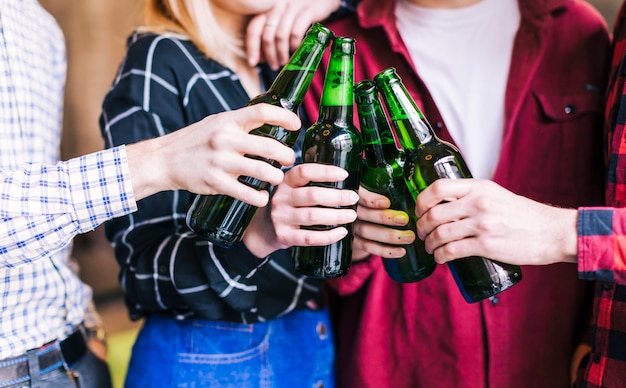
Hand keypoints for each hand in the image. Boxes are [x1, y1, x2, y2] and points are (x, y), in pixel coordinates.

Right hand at [126, 103, 299, 204]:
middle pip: (269, 147)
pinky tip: (262, 196)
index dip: (285, 117)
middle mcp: (225, 139)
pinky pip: (248, 193)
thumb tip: (272, 120)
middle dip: (287, 156)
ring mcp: (221, 162)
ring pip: (263, 172)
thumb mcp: (217, 122)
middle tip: (290, 160)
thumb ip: (241, 123)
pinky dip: (261, 197)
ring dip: (277, 177)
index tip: (296, 126)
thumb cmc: (196, 140)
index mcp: (228, 121)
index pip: (262, 111)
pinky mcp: (216, 183)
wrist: (165, 159)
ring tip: (277, 178)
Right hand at [243, 163, 358, 257]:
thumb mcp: (290, 189)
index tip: (344, 174)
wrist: (261, 230)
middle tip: (353, 198)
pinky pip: (310, 237)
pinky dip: (329, 236)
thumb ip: (308, 182)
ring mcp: (281, 218)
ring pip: (313, 216)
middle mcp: (280, 198)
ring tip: (352, 215)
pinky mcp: (284, 236)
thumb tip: (344, 178)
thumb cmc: (286, 205)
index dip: (325, 172)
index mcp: (285, 182)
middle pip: (312, 195)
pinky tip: (342, 232)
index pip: (305, 172)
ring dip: (336, 216)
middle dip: (337, 196)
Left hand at [245, 0, 341, 68]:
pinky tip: (296, 50)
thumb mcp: (282, 17)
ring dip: (282, 53)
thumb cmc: (300, 10)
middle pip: (267, 36)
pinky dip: (295, 45)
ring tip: (285, 61)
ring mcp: (292, 7)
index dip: (252, 47)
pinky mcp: (307, 10)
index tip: (253, 62)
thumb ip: (271, 32)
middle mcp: (277, 5)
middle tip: (274, 65)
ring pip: (281, 36)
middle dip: (269, 55)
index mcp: (267, 7)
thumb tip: (261, 56)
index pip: (254, 28)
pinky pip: (296, 32)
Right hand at [351, 186, 415, 261]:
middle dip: (384, 217)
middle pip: (363, 215)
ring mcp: (350, 227)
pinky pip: (369, 247)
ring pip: (367, 232)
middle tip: (404, 219)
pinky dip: (385, 250)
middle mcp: (349, 211)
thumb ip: (384, 187)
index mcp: (354, 194)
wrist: (354, 220)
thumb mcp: (373, 188)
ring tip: (409, 236)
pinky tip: (400, 251)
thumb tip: (411, 186)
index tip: (386, 202)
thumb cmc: (371, 200)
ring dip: (389, 236)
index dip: (371, 199)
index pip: (359, 196)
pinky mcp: (354, 242)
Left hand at [415, 179, 578, 265]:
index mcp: (478, 187)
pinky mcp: (486, 245)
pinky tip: (441, 258)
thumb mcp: (496, 195)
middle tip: (422, 234)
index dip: (422, 200)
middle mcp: (478, 203)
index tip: (419, 211)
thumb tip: (446, 205)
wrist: (552, 232)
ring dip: (430, 244)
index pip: (438, 188)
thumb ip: (473, 197)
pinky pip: (452, 251)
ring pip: (440, 233)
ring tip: (431, 248)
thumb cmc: (524, 215)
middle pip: (434, 213)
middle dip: (422, 227)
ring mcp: (482, 224)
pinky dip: (441, 256)